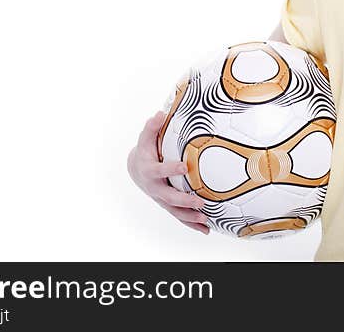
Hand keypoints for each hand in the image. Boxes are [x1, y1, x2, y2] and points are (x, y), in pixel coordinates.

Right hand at [127, 110, 209, 234]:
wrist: (136, 170)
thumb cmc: (146, 151)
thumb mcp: (145, 138)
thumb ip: (152, 126)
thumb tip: (160, 113)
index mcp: (150, 170)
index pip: (161, 171)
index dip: (171, 169)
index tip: (185, 167)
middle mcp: (155, 188)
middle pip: (169, 197)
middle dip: (184, 201)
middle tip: (200, 201)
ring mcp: (162, 199)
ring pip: (175, 211)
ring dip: (190, 217)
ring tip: (206, 219)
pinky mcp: (168, 205)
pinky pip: (180, 217)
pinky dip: (192, 224)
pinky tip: (206, 230)